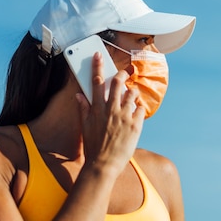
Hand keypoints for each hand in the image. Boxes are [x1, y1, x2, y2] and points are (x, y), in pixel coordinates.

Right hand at [76, 52, 144, 173]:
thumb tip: (79, 95)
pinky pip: (140, 109)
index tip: (98, 56)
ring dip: (131, 93)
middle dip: (121, 75)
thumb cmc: (93, 146)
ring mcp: (124, 116)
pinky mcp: (135, 125)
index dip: (97, 66)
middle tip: (123, 75)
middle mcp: (111, 109)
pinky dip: (138, 108)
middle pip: (117, 83)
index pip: (96, 81)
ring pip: (132, 94)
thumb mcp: (85, 127)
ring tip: (130, 98)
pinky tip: (135, 113)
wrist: (103, 165)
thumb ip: (83, 109)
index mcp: (97, 108)